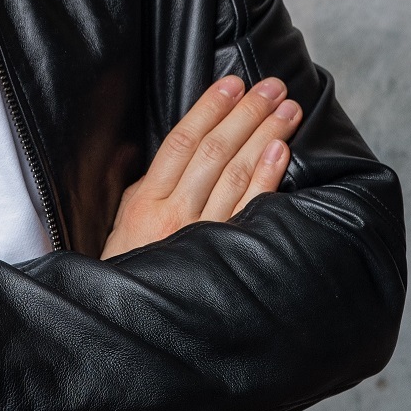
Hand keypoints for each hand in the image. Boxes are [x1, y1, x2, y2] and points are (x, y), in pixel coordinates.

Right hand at [101, 76, 301, 259]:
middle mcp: (174, 215)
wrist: (130, 327)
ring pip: (236, 175)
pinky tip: (280, 151)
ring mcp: (201, 237)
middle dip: (246, 113)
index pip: (181, 142)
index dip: (209, 109)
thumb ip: (148, 187)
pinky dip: (266, 178)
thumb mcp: (124, 222)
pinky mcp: (224, 257)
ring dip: (264, 136)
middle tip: (272, 86)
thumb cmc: (126, 271)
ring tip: (286, 110)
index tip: (233, 83)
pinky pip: (250, 211)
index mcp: (145, 201)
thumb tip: (180, 151)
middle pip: (214, 152)